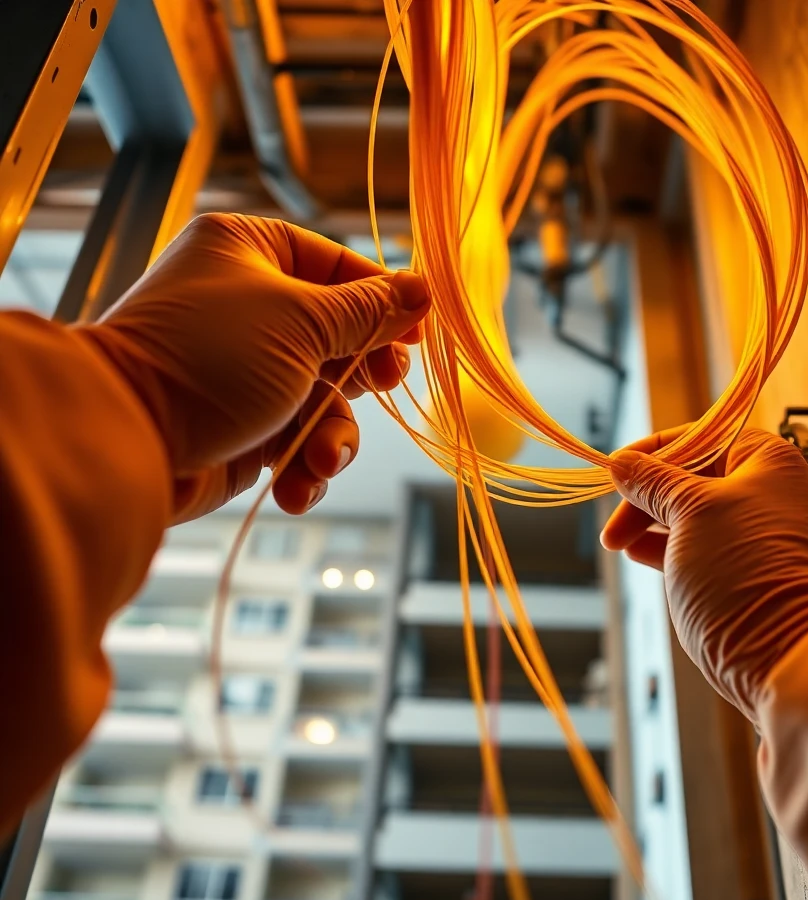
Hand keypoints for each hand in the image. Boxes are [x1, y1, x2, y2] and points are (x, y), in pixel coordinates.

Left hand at [77, 214, 429, 520]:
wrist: (129, 441)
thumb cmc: (211, 358)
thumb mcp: (302, 321)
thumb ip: (368, 310)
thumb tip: (424, 289)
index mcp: (251, 252)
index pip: (338, 265)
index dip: (382, 300)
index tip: (418, 332)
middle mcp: (249, 306)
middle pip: (340, 335)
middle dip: (361, 373)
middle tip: (382, 383)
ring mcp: (248, 369)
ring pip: (326, 397)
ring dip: (331, 436)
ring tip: (319, 460)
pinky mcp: (246, 425)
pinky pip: (298, 439)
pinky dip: (304, 466)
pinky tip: (296, 486)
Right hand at [601, 428, 807, 717]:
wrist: (791, 659)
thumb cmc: (745, 571)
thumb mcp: (692, 511)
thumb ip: (653, 482)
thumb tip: (622, 462)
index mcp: (767, 461)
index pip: (701, 438)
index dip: (653, 451)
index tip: (616, 470)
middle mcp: (770, 494)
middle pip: (694, 477)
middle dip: (647, 495)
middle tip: (613, 523)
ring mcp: (761, 538)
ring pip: (694, 516)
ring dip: (651, 523)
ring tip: (618, 542)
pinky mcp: (749, 576)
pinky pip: (701, 548)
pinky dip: (667, 548)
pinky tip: (637, 553)